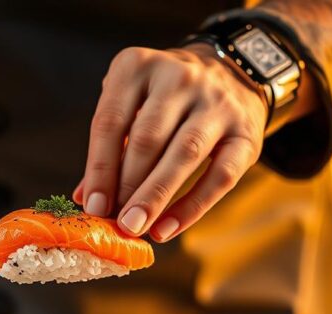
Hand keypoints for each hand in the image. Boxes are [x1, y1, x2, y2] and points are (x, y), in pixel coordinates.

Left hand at [74, 44, 266, 240]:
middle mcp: (179, 77)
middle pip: (147, 139)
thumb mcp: (131, 105)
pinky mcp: (245, 132)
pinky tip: (167, 228)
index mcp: (138, 66)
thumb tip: (86, 198)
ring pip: (184, 154)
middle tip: (114, 221)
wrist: (232, 73)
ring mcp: (216, 103)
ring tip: (136, 227)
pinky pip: (219, 176)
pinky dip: (191, 207)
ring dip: (155, 196)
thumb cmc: (165, 98)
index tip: (93, 206)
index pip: (111, 121)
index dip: (100, 168)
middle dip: (126, 186)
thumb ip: (110, 147)